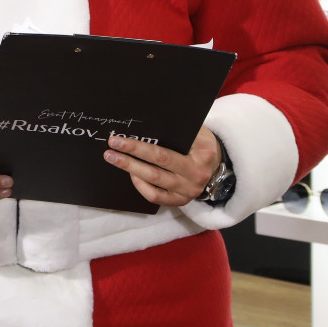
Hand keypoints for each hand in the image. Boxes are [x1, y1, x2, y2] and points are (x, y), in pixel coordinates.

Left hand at [104, 126, 220, 206]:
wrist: (216, 165)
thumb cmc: (200, 144)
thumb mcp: (196, 132)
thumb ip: (175, 129)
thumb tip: (143, 125)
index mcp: (202, 154)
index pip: (165, 151)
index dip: (139, 146)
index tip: (119, 139)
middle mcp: (196, 174)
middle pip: (157, 166)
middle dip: (130, 157)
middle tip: (110, 148)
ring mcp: (189, 190)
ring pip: (155, 181)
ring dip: (131, 169)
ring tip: (113, 159)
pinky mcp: (181, 201)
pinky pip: (156, 197)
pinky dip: (141, 186)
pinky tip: (131, 175)